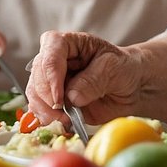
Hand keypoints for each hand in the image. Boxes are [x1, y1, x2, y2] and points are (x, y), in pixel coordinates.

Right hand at [26, 31, 143, 126]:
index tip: (60, 97)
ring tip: (65, 120)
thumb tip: (71, 96)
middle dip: (47, 97)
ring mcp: (53, 81)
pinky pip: (39, 109)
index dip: (51, 74)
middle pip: (38, 74)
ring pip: (34, 93)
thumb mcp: (114, 68)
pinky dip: (46, 119)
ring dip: (45, 110)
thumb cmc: (123, 68)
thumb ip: (94, 80)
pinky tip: (60, 123)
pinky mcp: (54, 100)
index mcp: (71, 43)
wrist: (131, 87)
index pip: (52, 49)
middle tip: (63, 112)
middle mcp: (57, 59)